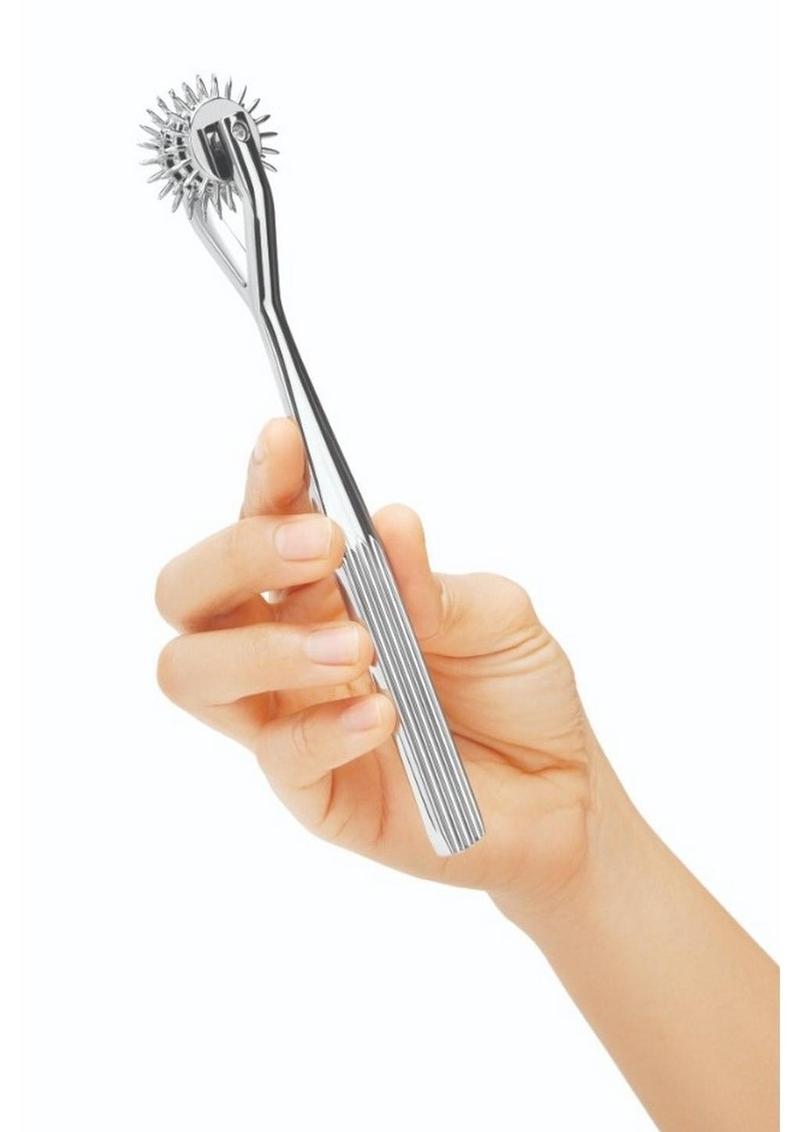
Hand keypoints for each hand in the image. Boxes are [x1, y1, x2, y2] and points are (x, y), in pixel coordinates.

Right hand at [155, 418, 596, 907]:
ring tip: (358, 646)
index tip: (285, 440)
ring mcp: (290, 717)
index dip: (264, 479)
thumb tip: (390, 522)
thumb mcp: (499, 620)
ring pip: (194, 673)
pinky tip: (385, 713)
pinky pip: (281, 754)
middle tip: (324, 550)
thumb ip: (437, 583)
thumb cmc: (517, 691)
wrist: (558, 791)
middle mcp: (286, 645)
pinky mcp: (312, 789)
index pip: (261, 522)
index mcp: (322, 588)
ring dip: (266, 647)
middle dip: (238, 556)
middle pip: (190, 594)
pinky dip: (328, 726)